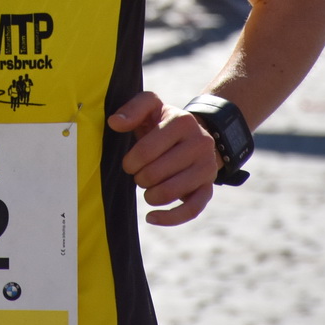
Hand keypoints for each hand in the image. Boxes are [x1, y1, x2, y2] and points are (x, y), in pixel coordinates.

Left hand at [108, 91, 222, 226]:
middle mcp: (200, 143)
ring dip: (151, 196)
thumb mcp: (151, 107)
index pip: (147, 150)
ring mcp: (207, 167)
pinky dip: (169, 218)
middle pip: (157, 173)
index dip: (131, 162)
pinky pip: (191, 210)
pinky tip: (151, 217)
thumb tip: (115, 122)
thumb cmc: (162, 123)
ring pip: (171, 192)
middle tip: (139, 174)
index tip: (129, 163)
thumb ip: (133, 109)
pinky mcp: (209, 187)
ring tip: (147, 189)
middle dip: (140, 178)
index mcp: (183, 121)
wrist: (193, 135)